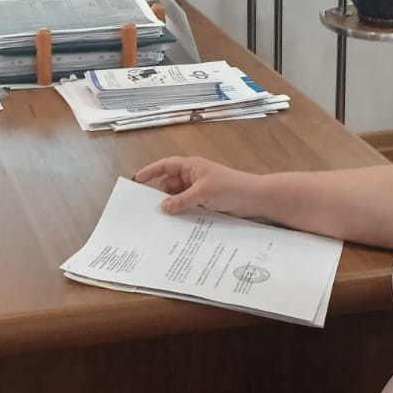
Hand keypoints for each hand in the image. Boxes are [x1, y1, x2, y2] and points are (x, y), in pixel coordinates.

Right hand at [134, 155, 264, 217]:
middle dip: (160, 195)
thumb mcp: (202, 193)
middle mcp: (193, 177)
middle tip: (145, 210)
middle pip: (170, 184)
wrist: (255, 198)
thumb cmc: (230, 188)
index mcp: (191, 167)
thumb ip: (181, 201)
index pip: (166, 166)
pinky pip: (188, 207)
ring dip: (171, 207)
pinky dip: (182, 213)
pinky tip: (175, 225)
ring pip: (178, 198)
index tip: (136, 180)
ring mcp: (199, 190)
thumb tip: (162, 208)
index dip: (150, 171)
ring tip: (158, 221)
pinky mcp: (206, 203)